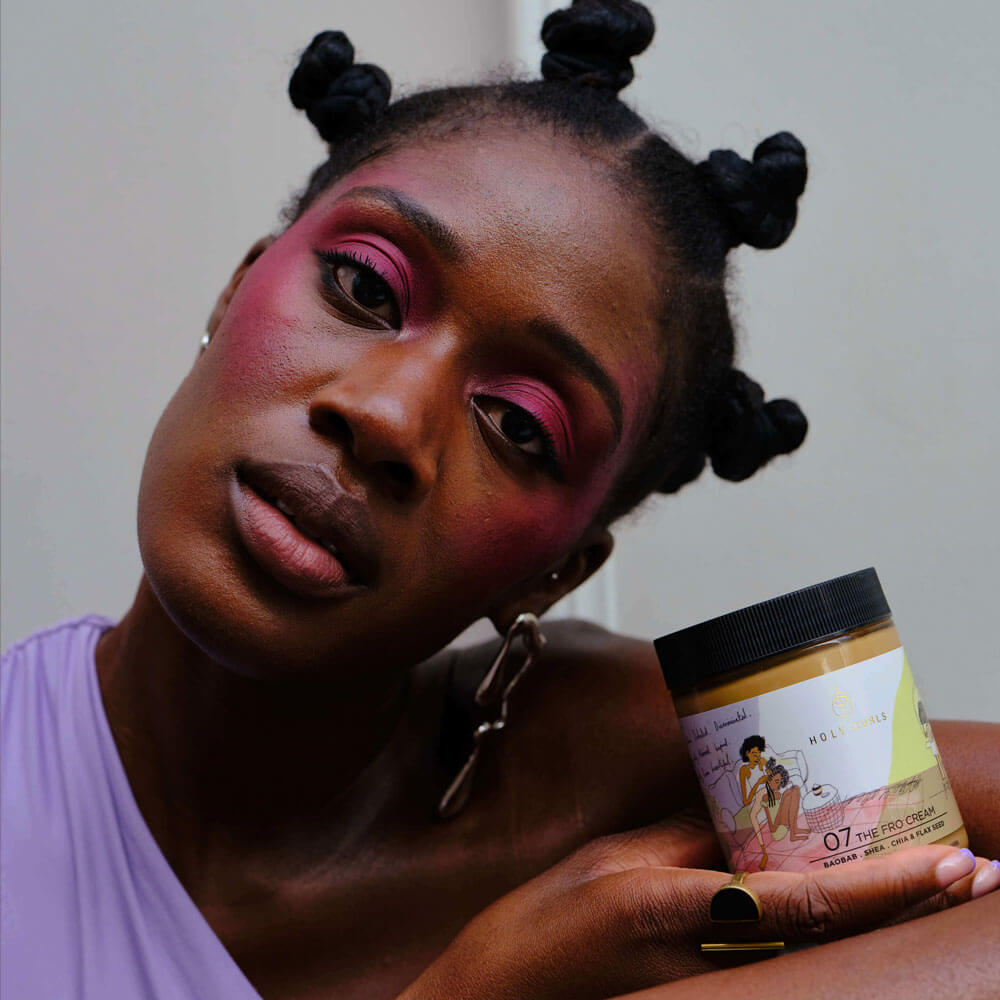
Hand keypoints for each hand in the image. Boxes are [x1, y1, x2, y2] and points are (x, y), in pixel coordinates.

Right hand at [399, 811, 998, 999]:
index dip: (884, 885)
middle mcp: (708, 959)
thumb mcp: (613, 861)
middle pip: (830, 935)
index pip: (805, 898)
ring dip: (878, 921)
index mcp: (678, 907)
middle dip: (904, 905)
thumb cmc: (544, 924)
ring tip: (934, 884)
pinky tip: (852, 910)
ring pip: (814, 954)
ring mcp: (709, 989)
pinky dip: (825, 936)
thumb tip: (750, 820)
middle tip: (971, 872)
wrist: (498, 994)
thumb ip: (687, 843)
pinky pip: (775, 963)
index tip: (949, 863)